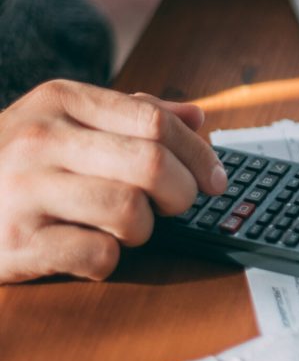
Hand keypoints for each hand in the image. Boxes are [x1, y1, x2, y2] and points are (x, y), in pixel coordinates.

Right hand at [0, 80, 226, 283]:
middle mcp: (40, 139)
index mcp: (62, 100)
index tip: (217, 178)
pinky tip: (95, 249)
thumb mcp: (66, 120)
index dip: (198, 153)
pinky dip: (111, 259)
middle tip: (180, 204)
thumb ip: (133, 115)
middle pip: (150, 165)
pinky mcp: (15, 244)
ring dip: (146, 228)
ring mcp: (23, 191)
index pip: (155, 121)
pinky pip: (98, 256)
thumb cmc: (20, 161)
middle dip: (183, 191)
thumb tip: (198, 117)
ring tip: (130, 227)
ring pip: (130, 211)